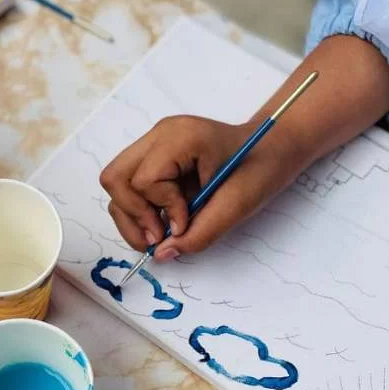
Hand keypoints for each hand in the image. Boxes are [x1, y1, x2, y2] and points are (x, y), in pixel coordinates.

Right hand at [99, 114, 307, 259]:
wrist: (272, 147)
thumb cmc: (261, 169)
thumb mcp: (236, 206)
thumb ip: (200, 234)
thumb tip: (162, 255)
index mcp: (183, 137)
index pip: (145, 180)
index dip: (162, 209)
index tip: (184, 225)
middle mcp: (160, 134)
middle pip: (116, 177)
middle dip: (133, 215)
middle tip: (157, 238)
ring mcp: (154, 143)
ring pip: (115, 183)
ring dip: (131, 216)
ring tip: (156, 237)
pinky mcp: (153, 156)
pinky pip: (128, 186)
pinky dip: (137, 210)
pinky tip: (160, 223)